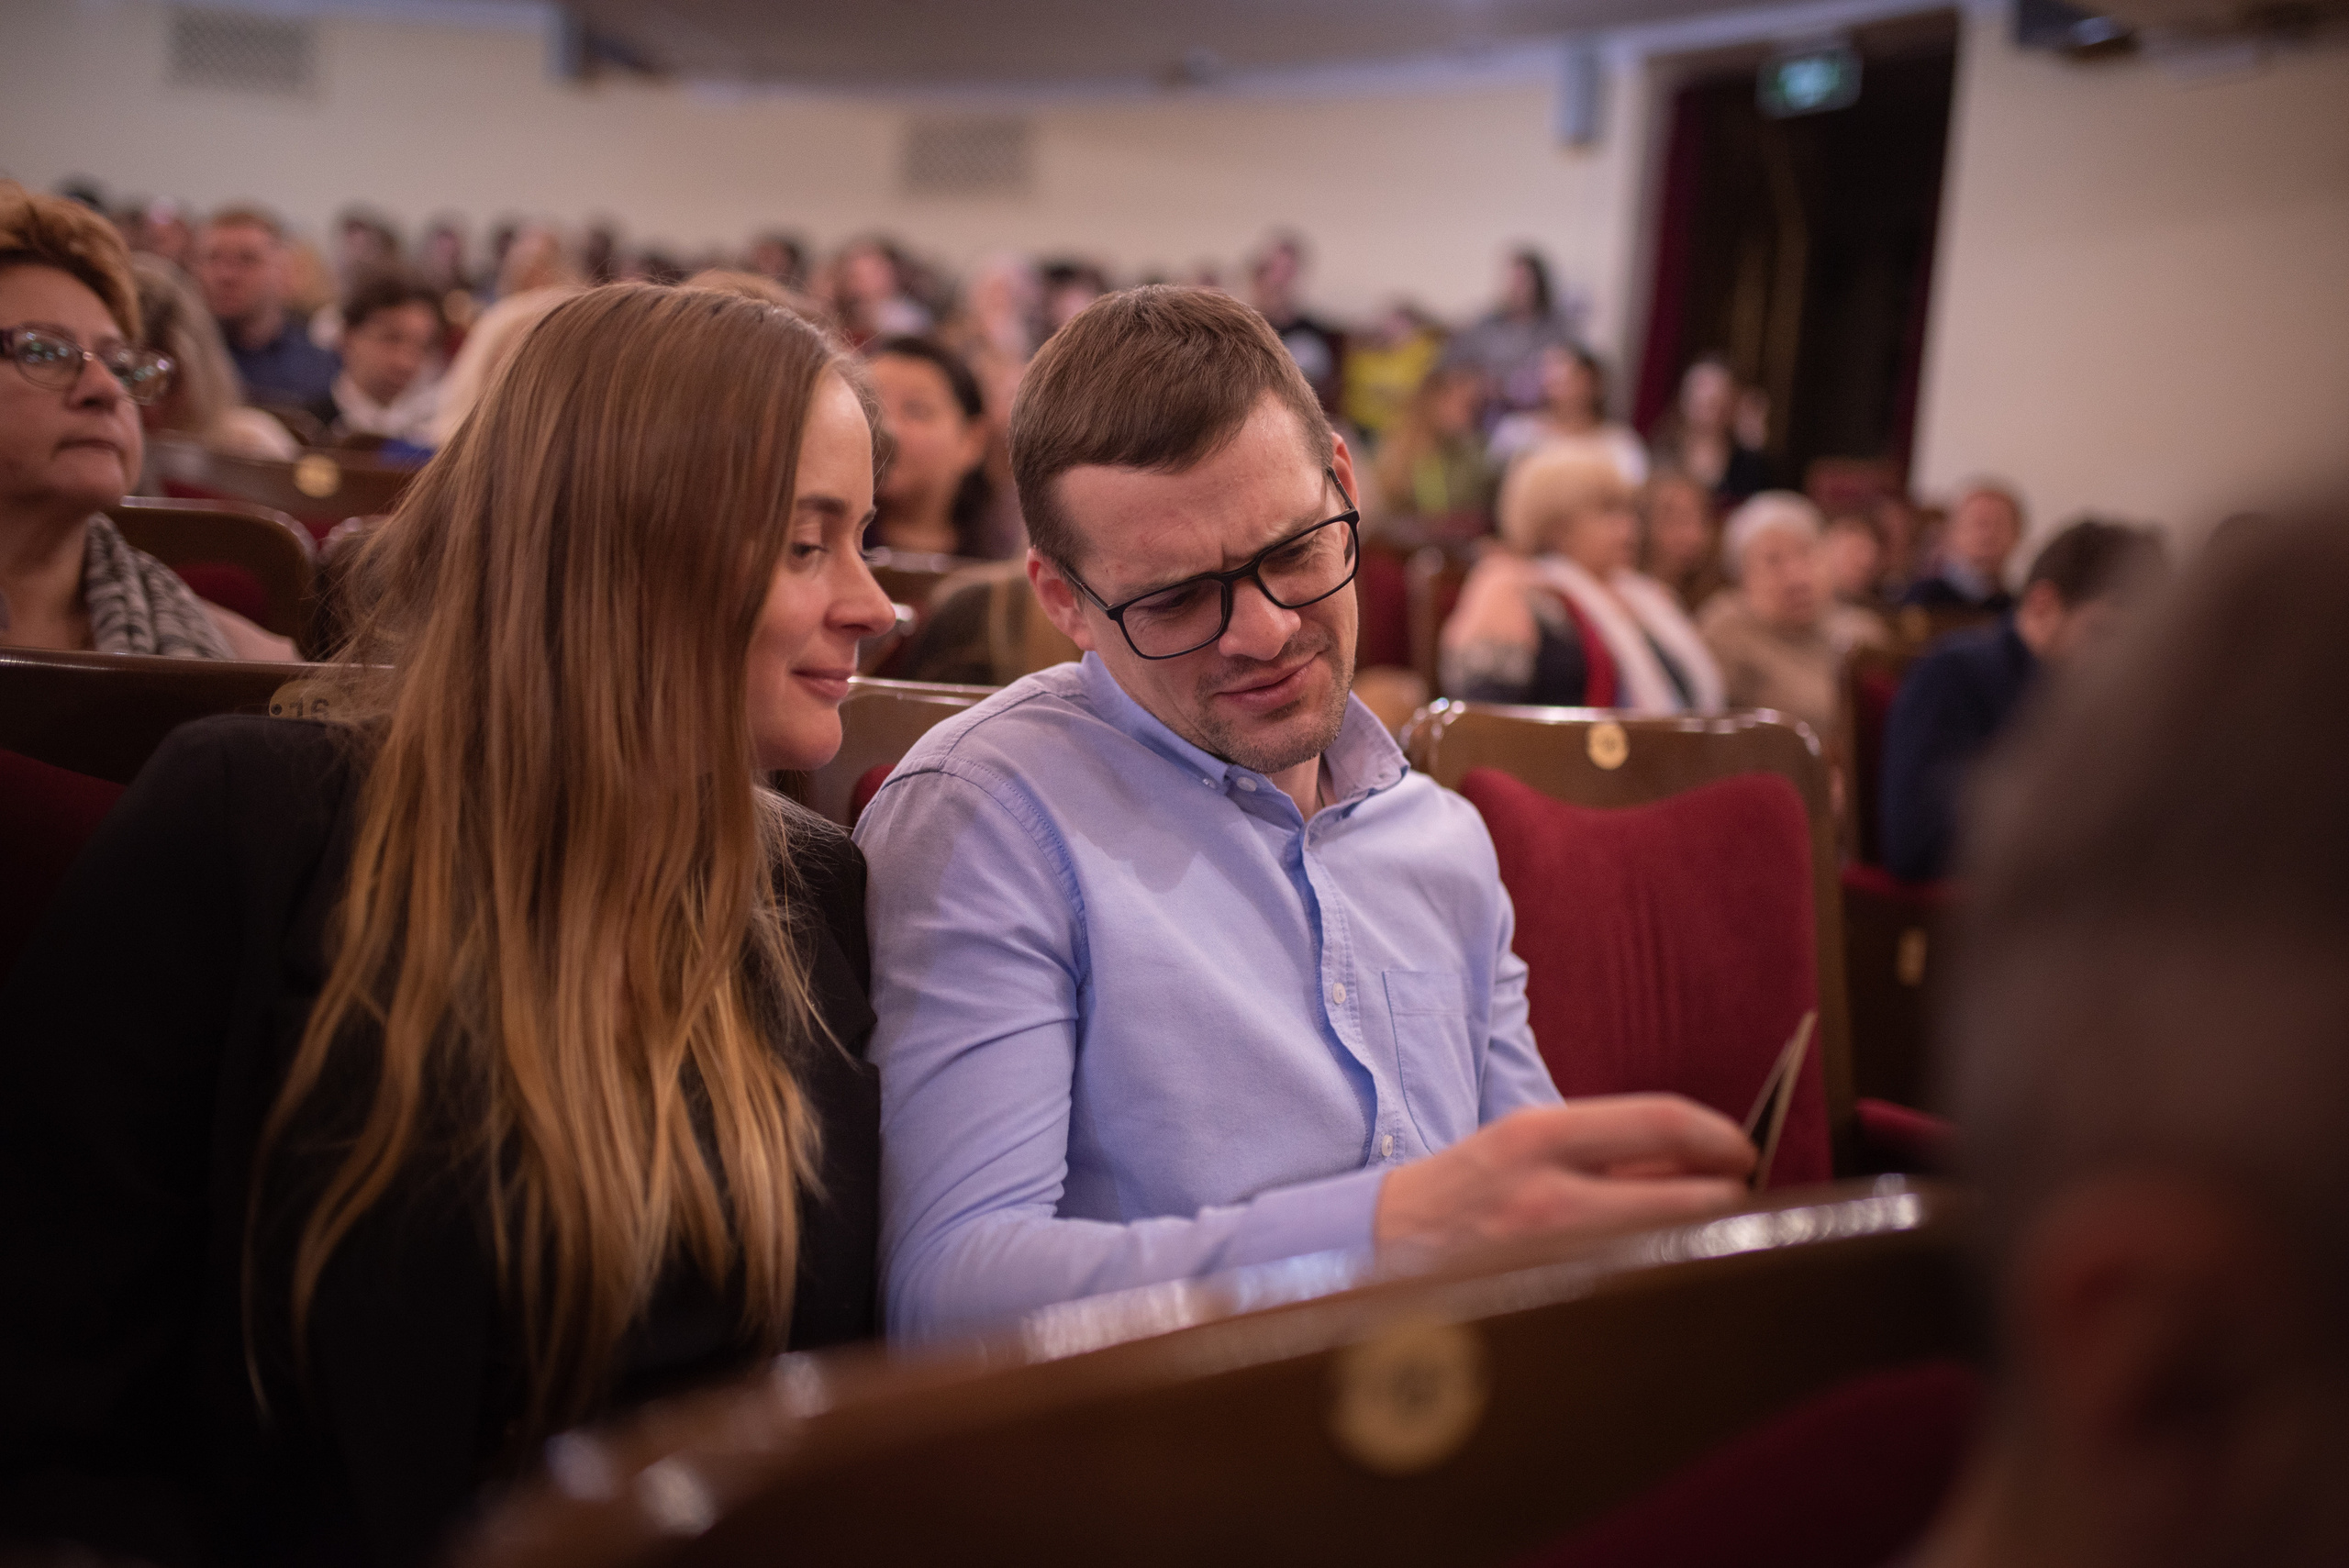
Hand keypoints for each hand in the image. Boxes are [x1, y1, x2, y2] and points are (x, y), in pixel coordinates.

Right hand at [1373, 1095, 1755, 1250]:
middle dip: (1726, 1198)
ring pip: (1674, 1248)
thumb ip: (1604, 1149)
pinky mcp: (1552, 1304)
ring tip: (1696, 1231)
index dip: (1720, 1136)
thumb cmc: (1460, 1193)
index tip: (1742, 1150)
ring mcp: (1551, 1258)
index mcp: (1539, 1135)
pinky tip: (1660, 1268)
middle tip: (1735, 1197)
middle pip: (1689, 1197)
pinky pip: (1638, 1286)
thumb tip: (1696, 1157)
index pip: (1663, 1121)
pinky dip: (1663, 1273)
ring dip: (1699, 1239)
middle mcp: (1549, 1195)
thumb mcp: (1522, 1145)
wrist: (1374, 1249)